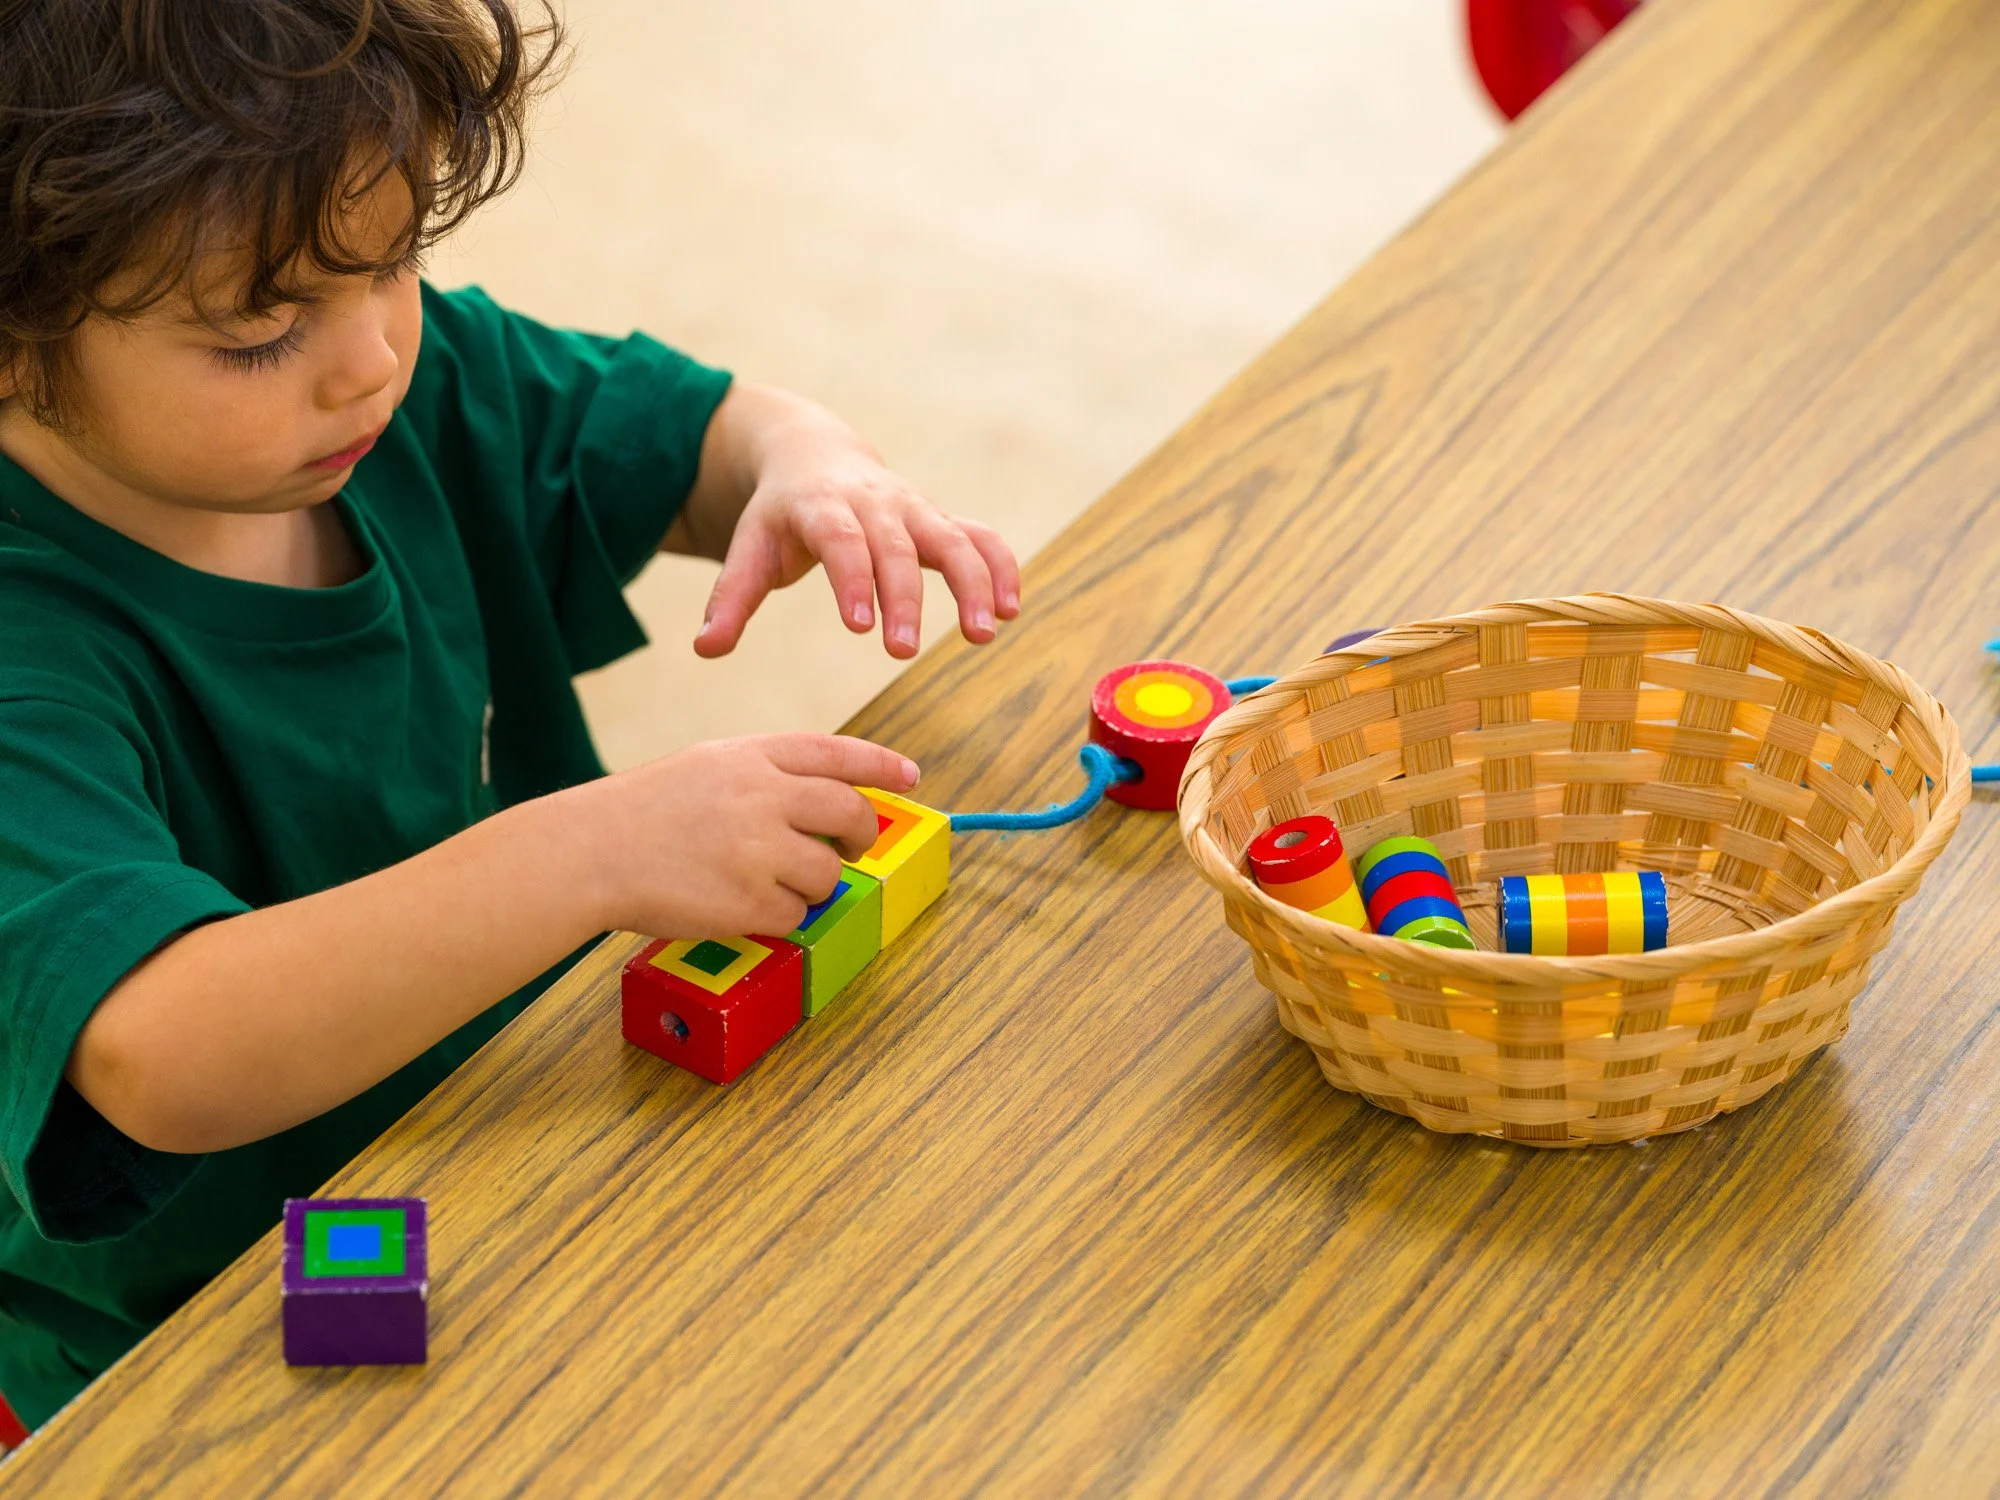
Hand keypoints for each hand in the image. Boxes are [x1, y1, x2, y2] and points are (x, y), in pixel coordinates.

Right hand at [561, 732, 918, 940]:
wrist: (592, 851)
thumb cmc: (646, 811)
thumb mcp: (709, 766)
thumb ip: (768, 775)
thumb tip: (829, 800)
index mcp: (754, 756)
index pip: (837, 754)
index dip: (880, 765)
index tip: (909, 776)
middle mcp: (764, 794)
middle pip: (849, 813)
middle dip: (862, 835)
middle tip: (854, 849)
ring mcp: (759, 848)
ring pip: (827, 873)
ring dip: (810, 884)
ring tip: (767, 882)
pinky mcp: (750, 900)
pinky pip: (795, 914)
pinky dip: (778, 916)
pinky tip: (742, 905)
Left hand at [678, 384, 1021, 659]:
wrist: (814, 454)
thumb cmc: (780, 516)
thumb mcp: (749, 548)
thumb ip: (732, 600)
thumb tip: (704, 650)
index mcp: (821, 505)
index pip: (840, 540)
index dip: (852, 579)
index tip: (857, 626)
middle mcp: (875, 502)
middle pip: (897, 546)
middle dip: (904, 597)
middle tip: (901, 651)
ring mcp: (915, 509)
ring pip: (954, 538)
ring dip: (973, 584)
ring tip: (984, 634)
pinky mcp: (942, 520)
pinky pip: (981, 538)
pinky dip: (1001, 568)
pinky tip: (1011, 610)